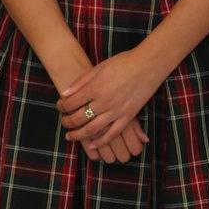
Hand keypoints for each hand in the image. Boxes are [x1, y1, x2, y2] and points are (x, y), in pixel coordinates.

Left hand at [59, 48, 164, 164]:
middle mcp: (103, 102)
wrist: (148, 65)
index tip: (60, 107)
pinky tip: (93, 145)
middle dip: (67, 122)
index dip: (62, 106)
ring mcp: (116, 111)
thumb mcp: (99, 67)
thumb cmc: (123, 62)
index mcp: (94, 88)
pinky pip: (112, 134)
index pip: (70, 103)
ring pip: (92, 129)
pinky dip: (101, 142)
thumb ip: (81, 82)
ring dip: (78, 135)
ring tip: (70, 136)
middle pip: (78, 118)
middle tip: (63, 123)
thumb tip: (65, 93)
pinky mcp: (128, 117)